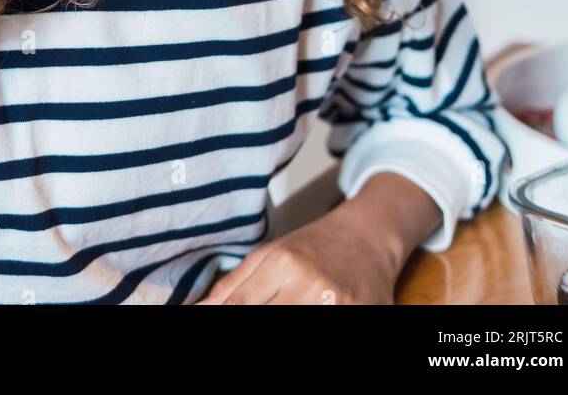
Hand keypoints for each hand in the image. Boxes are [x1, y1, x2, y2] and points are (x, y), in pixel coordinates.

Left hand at [193, 202, 400, 306]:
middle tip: (260, 307)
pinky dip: (307, 324)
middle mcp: (309, 283)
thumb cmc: (314, 246)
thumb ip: (233, 284)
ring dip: (280, 321)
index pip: (240, 304)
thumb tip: (197, 309)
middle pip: (264, 317)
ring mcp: (336, 302)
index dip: (223, 315)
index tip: (208, 321)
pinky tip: (301, 313)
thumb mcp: (270, 254)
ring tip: (281, 308)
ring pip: (293, 326)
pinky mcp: (358, 312)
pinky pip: (329, 331)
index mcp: (282, 262)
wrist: (369, 236)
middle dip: (248, 320)